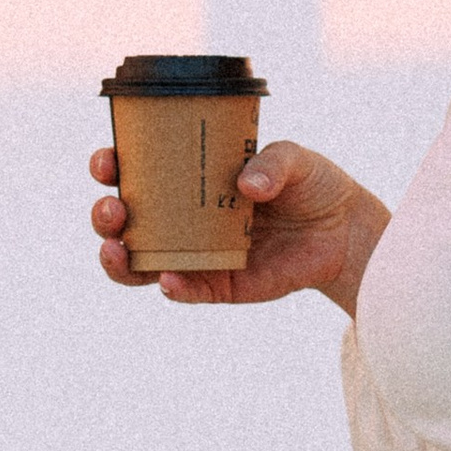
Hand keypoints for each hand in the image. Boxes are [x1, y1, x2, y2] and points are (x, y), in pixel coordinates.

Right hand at [89, 135, 389, 313]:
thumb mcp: (295, 159)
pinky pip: (187, 290)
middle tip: (112, 208)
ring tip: (117, 248)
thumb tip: (247, 186)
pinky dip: (173, 287)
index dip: (112, 167)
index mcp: (190, 178)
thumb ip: (273, 162)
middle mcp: (184, 218)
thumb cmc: (311, 184)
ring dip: (118, 259)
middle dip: (104, 215)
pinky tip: (169, 280)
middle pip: (126, 221)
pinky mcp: (220, 284)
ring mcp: (198, 253)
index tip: (107, 162)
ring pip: (141, 263)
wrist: (346, 229)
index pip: (137, 171)